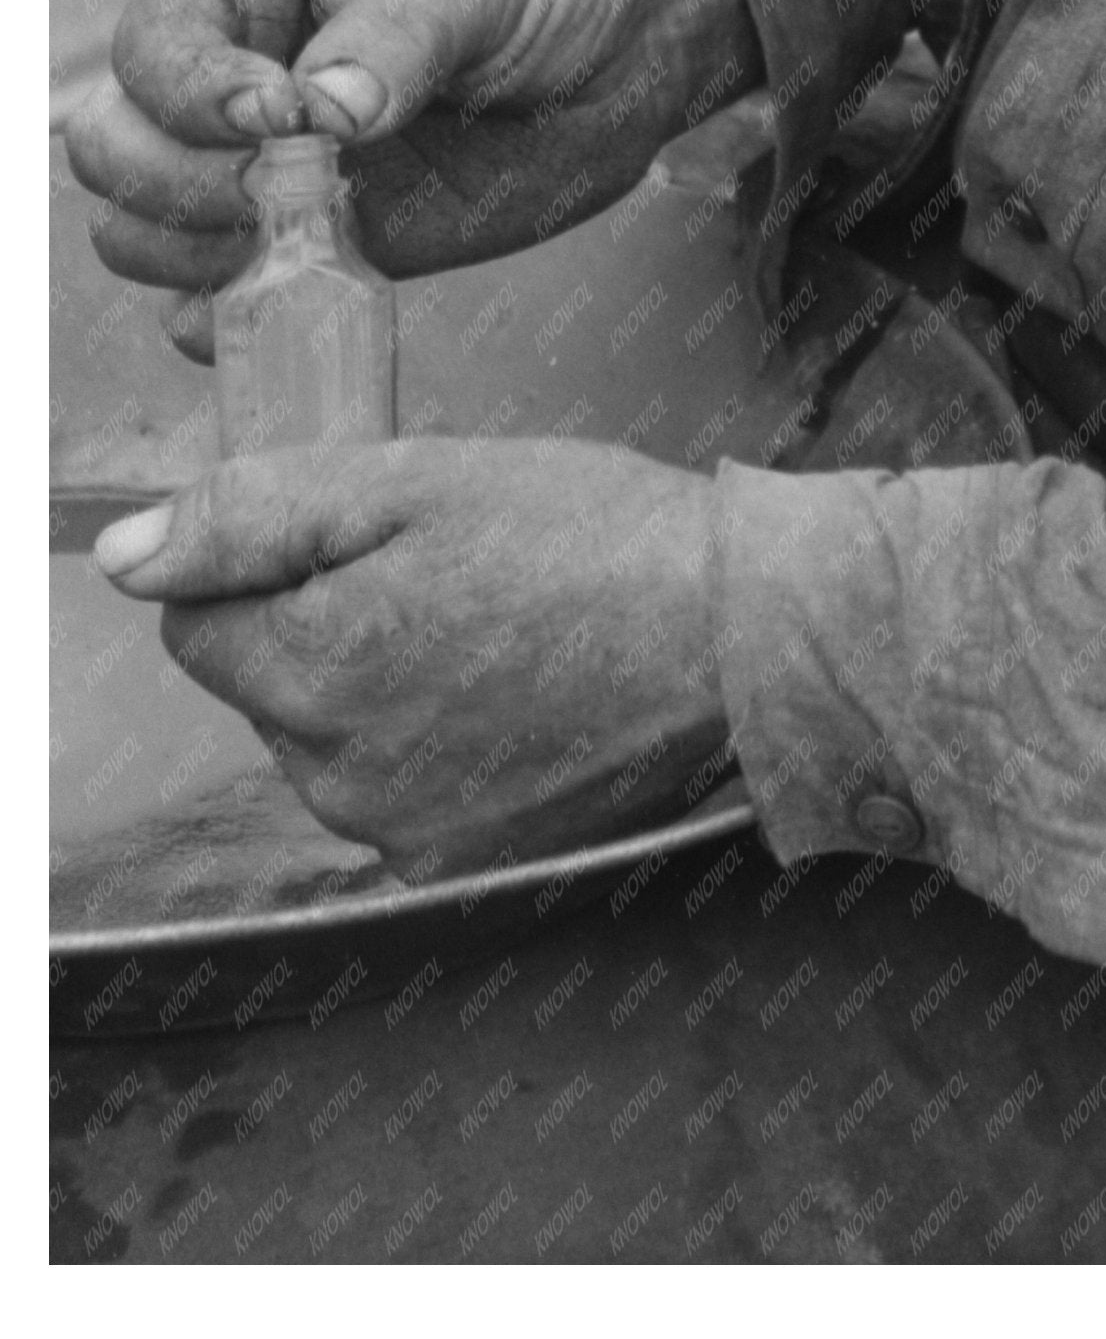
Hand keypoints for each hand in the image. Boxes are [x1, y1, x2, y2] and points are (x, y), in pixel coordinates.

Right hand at [64, 0, 760, 354]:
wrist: (631, 45)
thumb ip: (397, 39)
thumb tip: (322, 112)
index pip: (148, 46)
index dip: (189, 94)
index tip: (281, 119)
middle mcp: (232, 82)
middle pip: (111, 148)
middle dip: (176, 182)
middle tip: (284, 188)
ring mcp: (262, 174)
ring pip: (138, 233)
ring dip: (195, 254)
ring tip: (309, 232)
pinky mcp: (308, 251)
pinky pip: (210, 305)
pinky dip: (228, 318)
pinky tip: (302, 289)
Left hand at [94, 438, 732, 874]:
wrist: (738, 637)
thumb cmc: (594, 537)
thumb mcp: (419, 479)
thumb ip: (255, 514)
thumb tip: (126, 561)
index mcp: (314, 671)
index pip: (202, 627)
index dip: (276, 568)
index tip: (373, 541)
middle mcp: (339, 778)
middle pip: (269, 690)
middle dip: (331, 629)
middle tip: (452, 572)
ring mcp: (401, 836)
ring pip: (332, 745)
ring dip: (383, 689)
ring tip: (498, 630)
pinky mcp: (462, 866)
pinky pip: (399, 796)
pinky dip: (437, 749)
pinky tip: (517, 698)